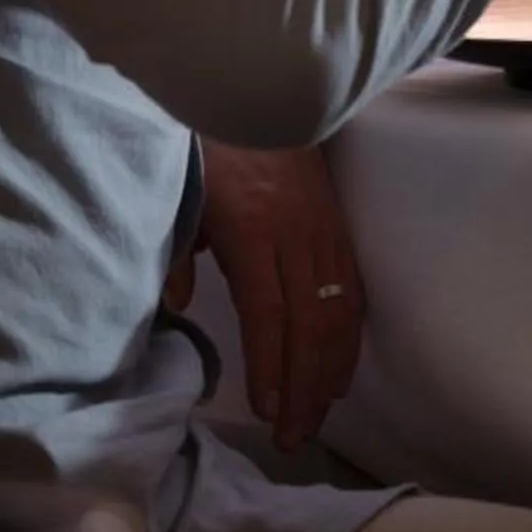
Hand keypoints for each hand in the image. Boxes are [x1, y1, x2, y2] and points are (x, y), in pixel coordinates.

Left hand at [171, 141, 366, 452]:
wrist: (259, 94)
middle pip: (309, 323)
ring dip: (330, 371)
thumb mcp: (182, 196)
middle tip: (294, 436)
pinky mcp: (339, 227)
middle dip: (304, 386)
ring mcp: (324, 231)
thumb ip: (178, 254)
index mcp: (253, 228)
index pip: (268, 311)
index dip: (271, 363)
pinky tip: (341, 370)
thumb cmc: (211, 148)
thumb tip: (179, 307)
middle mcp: (297, 234)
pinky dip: (349, 336)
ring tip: (318, 417)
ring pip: (338, 312)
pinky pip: (352, 290)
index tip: (268, 409)